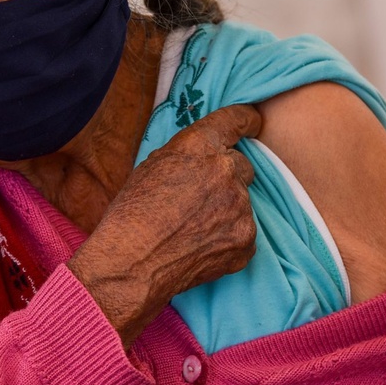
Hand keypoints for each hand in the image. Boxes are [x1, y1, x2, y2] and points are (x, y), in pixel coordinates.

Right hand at [68, 104, 259, 346]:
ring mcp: (240, 207)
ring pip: (241, 202)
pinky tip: (201, 247)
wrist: (130, 265)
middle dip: (227, 178)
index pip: (235, 121)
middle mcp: (225, 170)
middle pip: (242, 165)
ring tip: (192, 229)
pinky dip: (228, 238)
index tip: (255, 122)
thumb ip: (187, 155)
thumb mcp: (152, 167)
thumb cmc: (131, 215)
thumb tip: (206, 157)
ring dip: (225, 210)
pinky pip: (243, 231)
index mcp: (199, 146)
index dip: (247, 120)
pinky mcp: (246, 239)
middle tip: (201, 198)